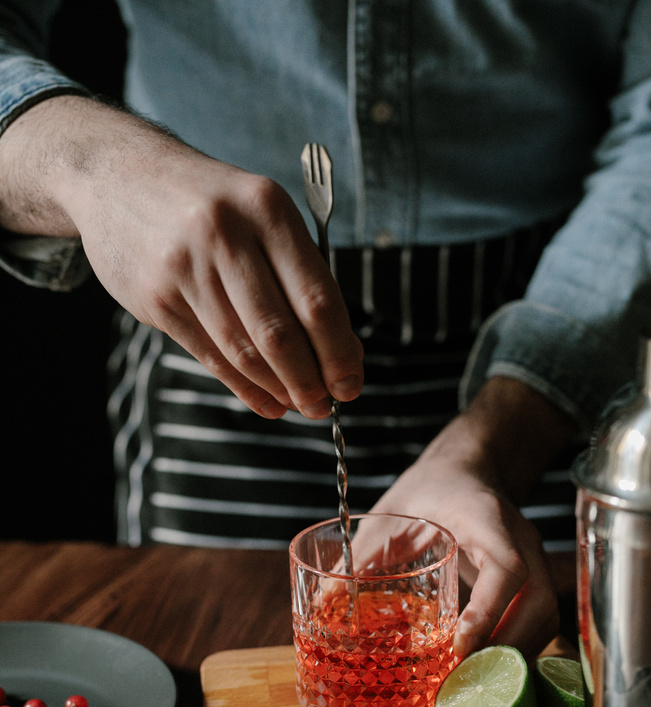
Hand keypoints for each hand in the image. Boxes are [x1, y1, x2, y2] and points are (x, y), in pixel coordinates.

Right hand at [0, 97, 363, 419]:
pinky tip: (267, 402)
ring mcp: (185, 268)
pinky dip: (243, 387)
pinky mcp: (156, 297)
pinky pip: (210, 355)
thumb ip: (298, 273)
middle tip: (326, 406)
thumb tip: (339, 350)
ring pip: (244, 350)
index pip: (317, 298)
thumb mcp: (259, 212)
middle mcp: (225, 235)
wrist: (115, 173)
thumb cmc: (208, 203)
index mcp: (266, 209)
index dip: (339, 351)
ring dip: (279, 388)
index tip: (351, 381)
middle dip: (311, 380)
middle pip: (280, 332)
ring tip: (300, 405)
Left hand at [369, 378, 576, 661]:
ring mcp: (534, 559)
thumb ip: (363, 554)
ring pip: (547, 616)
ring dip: (516, 653)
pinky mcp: (534, 577)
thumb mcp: (390, 514)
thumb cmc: (427, 490)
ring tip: (476, 681)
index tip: (461, 645)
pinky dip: (518, 647)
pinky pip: (541, 619)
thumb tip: (323, 601)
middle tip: (465, 678)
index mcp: (486, 517)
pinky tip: (487, 664)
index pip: (506, 567)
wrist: (463, 471)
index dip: (488, 611)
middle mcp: (520, 539)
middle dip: (507, 647)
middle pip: (540, 602)